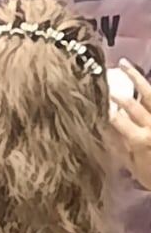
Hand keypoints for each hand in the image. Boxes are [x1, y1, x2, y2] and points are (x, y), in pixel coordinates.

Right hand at [109, 58, 150, 190]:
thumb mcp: (133, 168)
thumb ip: (117, 147)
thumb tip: (99, 129)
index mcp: (139, 139)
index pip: (114, 118)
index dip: (100, 107)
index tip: (87, 97)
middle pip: (129, 103)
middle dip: (113, 92)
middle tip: (99, 79)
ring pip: (148, 94)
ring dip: (135, 78)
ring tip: (124, 64)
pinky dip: (147, 88)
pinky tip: (142, 80)